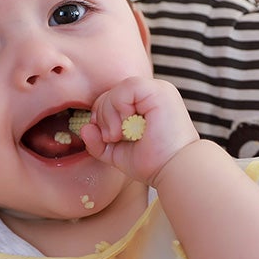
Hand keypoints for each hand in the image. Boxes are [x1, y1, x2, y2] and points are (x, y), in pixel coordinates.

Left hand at [79, 76, 198, 185]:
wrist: (174, 170)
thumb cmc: (152, 163)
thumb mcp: (118, 153)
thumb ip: (98, 142)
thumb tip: (84, 128)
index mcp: (144, 104)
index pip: (110, 100)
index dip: (101, 118)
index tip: (108, 138)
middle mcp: (151, 93)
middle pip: (108, 94)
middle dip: (102, 118)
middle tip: (114, 138)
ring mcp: (156, 89)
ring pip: (115, 90)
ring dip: (109, 116)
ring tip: (121, 135)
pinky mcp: (157, 91)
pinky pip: (125, 88)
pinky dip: (118, 109)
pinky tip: (127, 127)